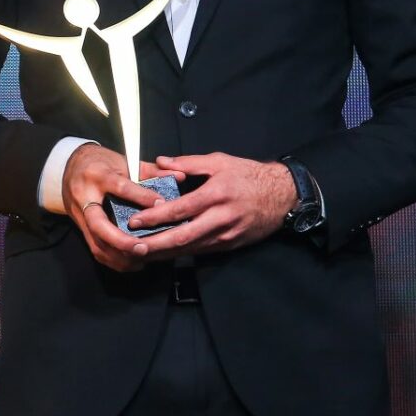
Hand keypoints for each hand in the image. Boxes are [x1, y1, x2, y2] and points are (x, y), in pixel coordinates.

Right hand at [61, 143, 175, 271]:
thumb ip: (150, 171)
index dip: (141, 197)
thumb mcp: (122, 160)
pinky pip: (94, 249)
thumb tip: (180, 176)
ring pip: (95, 242)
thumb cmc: (100, 163)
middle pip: (98, 223)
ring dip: (119, 254)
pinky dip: (113, 259)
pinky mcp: (79, 227)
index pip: (119, 187)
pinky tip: (131, 262)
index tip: (162, 205)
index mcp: (97, 175)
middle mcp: (84, 196)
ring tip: (141, 258)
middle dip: (121, 240)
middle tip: (143, 248)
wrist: (70, 167)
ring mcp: (78, 214)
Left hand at [126, 153, 296, 257]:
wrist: (283, 196)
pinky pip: (202, 251)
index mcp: (215, 194)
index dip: (155, 217)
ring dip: (165, 253)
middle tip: (132, 246)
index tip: (135, 221)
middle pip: (183, 236)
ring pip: (191, 249)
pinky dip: (182, 254)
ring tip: (142, 253)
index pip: (180, 210)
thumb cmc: (249, 175)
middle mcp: (221, 218)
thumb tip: (161, 162)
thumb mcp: (220, 161)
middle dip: (155, 244)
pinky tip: (166, 253)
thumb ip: (188, 162)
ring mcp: (227, 235)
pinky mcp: (231, 245)